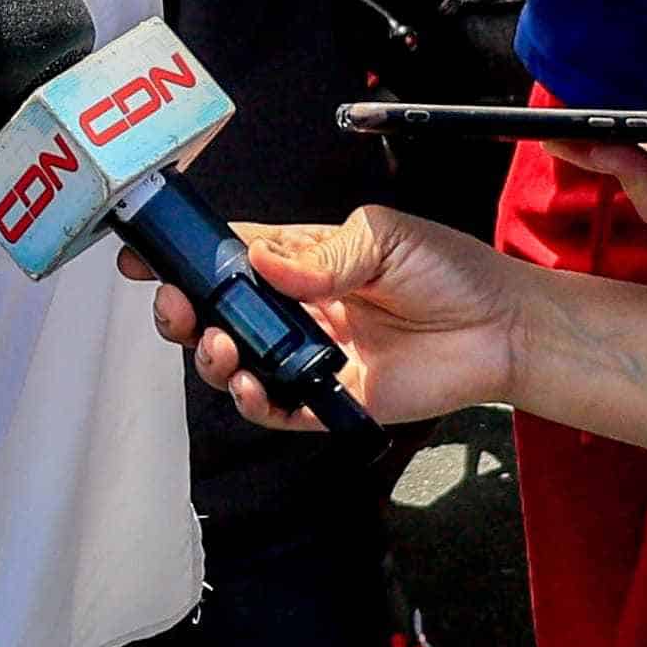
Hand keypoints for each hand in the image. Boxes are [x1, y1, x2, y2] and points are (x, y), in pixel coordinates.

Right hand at [118, 206, 525, 426]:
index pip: (231, 257)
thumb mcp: (384, 238)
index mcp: (303, 262)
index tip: (145, 256)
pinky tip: (247, 384)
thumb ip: (323, 254)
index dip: (186, 257)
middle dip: (182, 310)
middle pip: (219, 313)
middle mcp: (298, 310)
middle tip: (174, 308)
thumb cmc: (450, 272)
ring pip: (236, 362)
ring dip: (211, 355)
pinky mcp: (332, 399)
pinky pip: (277, 407)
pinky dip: (252, 399)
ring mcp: (311, 357)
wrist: (501, 327)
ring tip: (219, 346)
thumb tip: (264, 265)